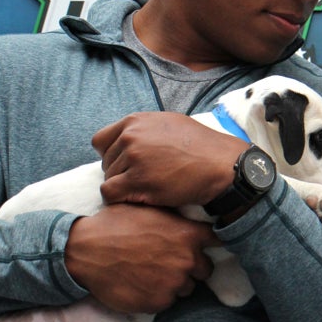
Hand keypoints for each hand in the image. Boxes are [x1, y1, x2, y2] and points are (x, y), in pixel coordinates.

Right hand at [64, 203, 215, 312]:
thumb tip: (186, 216)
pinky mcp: (159, 302)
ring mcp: (174, 283)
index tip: (210, 245)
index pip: (218, 241)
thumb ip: (173, 218)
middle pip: (205, 269)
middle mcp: (187, 259)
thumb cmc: (114, 225)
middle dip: (192, 267)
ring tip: (151, 273)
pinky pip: (167, 301)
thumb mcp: (148, 210)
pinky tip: (140, 284)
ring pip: (186, 287)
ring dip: (175, 283)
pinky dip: (157, 295)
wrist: (85, 251)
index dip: (213, 244)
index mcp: (187, 234)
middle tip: (169, 262)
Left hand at [91, 112, 247, 207]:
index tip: (126, 164)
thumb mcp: (170, 124)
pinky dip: (120, 199)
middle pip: (105, 162)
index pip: (100, 141)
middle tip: (143, 180)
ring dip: (123, 187)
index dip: (111, 155)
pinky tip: (139, 199)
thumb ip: (144, 129)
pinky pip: (110, 193)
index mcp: (135, 121)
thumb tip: (127, 138)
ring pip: (108, 179)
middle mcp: (131, 136)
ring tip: (147, 189)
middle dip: (119, 173)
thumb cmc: (201, 146)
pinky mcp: (138, 181)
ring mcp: (133, 158)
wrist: (221, 164)